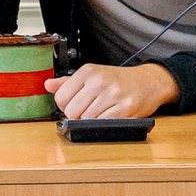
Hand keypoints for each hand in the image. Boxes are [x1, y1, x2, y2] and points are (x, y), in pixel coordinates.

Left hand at [48, 61, 181, 119]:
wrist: (148, 82)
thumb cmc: (118, 80)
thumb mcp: (92, 75)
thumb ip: (67, 82)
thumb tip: (47, 85)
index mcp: (87, 71)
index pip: (61, 98)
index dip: (66, 106)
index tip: (76, 104)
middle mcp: (98, 81)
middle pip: (72, 111)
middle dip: (78, 115)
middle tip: (89, 109)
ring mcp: (112, 94)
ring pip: (86, 120)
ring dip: (91, 120)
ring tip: (101, 111)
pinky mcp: (124, 108)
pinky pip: (103, 124)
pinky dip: (104, 123)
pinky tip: (110, 115)